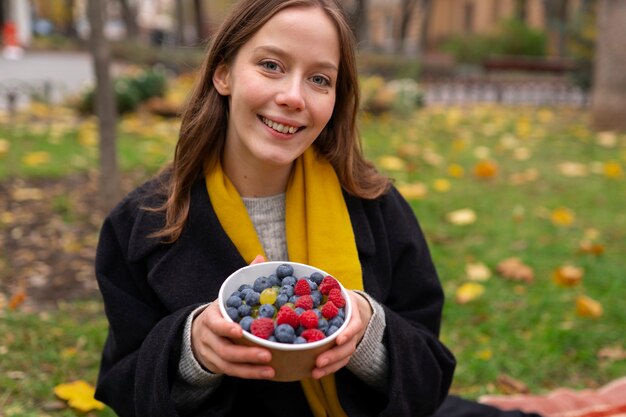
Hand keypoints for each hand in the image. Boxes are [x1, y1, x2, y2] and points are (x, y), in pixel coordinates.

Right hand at [190, 254, 274, 378]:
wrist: (199, 333)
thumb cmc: (222, 311)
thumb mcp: (228, 295)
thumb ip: (243, 279)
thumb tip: (260, 258)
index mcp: (212, 317)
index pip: (215, 323)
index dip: (225, 328)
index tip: (239, 331)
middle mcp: (209, 337)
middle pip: (224, 348)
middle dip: (245, 353)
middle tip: (267, 354)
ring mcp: (212, 354)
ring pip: (229, 365)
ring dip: (250, 369)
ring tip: (270, 370)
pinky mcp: (218, 367)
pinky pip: (233, 373)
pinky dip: (250, 374)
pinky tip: (267, 374)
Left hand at [310, 290, 372, 378]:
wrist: (355, 307)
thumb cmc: (340, 296)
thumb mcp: (336, 289)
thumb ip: (325, 286)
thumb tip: (303, 279)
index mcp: (354, 314)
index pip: (355, 325)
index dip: (348, 333)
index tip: (338, 339)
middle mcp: (354, 331)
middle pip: (348, 346)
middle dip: (334, 355)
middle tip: (318, 362)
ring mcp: (350, 342)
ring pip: (344, 358)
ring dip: (330, 367)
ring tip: (315, 373)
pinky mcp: (343, 351)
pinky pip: (339, 362)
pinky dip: (328, 369)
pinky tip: (314, 374)